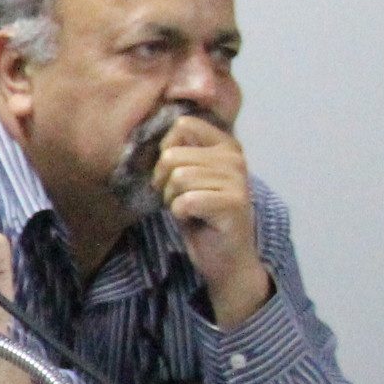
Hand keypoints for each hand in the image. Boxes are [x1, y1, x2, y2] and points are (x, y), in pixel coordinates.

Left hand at [152, 114, 270, 324]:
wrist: (225, 258)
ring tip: (189, 209)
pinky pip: (185, 200)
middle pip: (173, 155)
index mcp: (224, 144)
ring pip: (178, 177)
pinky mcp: (233, 204)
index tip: (173, 173)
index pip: (182, 124)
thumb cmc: (199, 215)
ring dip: (172, 199)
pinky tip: (195, 219)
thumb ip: (176, 152)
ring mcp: (237, 179)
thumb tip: (145, 132)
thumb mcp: (185, 177)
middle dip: (164, 181)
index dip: (165, 151)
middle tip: (179, 198)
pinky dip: (180, 214)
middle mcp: (235, 156)